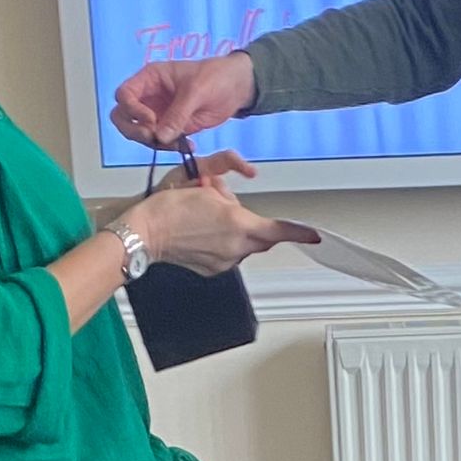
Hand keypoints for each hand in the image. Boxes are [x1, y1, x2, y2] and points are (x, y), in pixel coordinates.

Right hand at [113, 51, 256, 146]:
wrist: (236, 87)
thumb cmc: (216, 77)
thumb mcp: (196, 91)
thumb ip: (178, 114)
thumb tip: (159, 137)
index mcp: (150, 78)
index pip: (124, 95)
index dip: (132, 110)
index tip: (152, 119)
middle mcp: (148, 97)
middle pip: (122, 116)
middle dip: (134, 130)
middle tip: (153, 137)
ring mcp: (157, 114)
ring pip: (138, 132)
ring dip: (151, 143)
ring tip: (177, 143)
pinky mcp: (170, 128)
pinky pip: (158, 142)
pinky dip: (167, 147)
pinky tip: (187, 146)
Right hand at [128, 168, 317, 278]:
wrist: (145, 232)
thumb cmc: (171, 207)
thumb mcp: (206, 189)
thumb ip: (230, 198)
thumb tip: (234, 203)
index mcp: (238, 224)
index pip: (277, 230)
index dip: (298, 232)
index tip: (314, 234)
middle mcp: (235, 246)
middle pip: (259, 236)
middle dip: (251, 222)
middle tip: (223, 207)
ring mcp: (224, 261)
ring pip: (243, 245)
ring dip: (234, 233)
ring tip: (206, 221)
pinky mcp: (213, 270)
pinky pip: (228, 255)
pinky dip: (221, 244)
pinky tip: (201, 235)